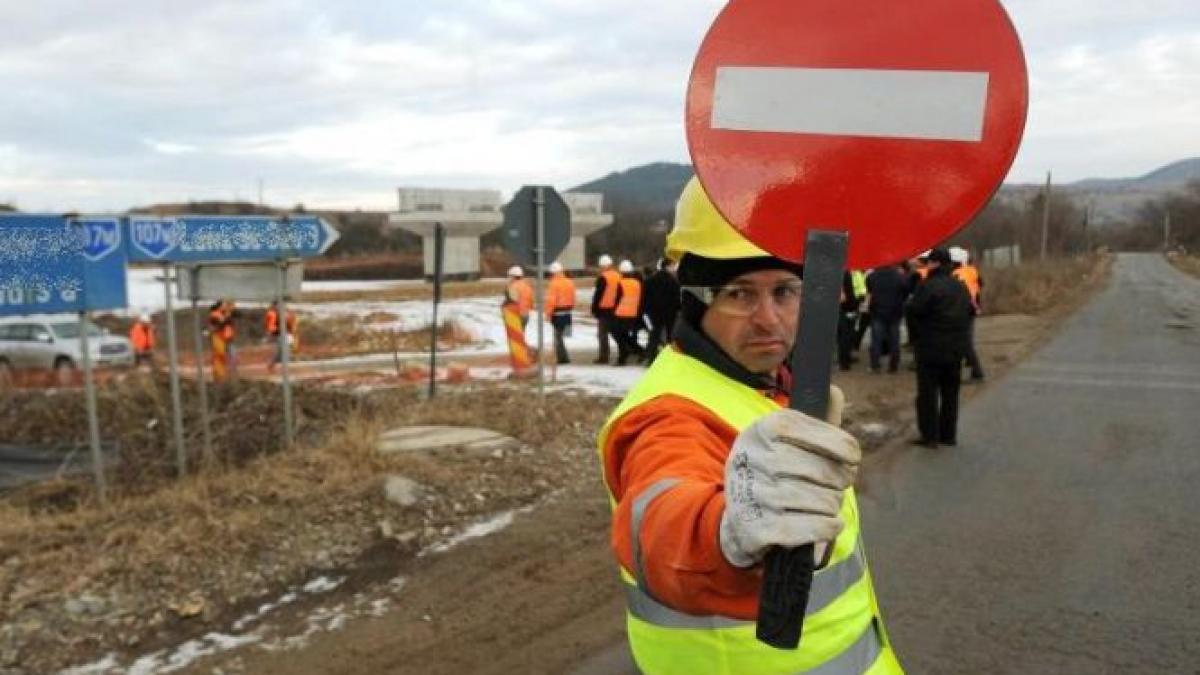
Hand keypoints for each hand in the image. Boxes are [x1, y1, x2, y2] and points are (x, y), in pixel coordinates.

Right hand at [719, 407, 860, 568]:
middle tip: (838, 485)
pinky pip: (810, 527)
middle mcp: (753, 457)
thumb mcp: (789, 441)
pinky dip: (827, 527)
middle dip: (840, 481)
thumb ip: (818, 419)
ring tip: (826, 504)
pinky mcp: (756, 528)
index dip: (844, 447)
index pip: (820, 433)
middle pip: (823, 471)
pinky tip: (829, 523)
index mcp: (763, 429)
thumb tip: (835, 391)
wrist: (740, 518)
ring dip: (832, 506)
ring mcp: (752, 494)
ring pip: (819, 501)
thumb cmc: (775, 473)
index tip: (853, 458)